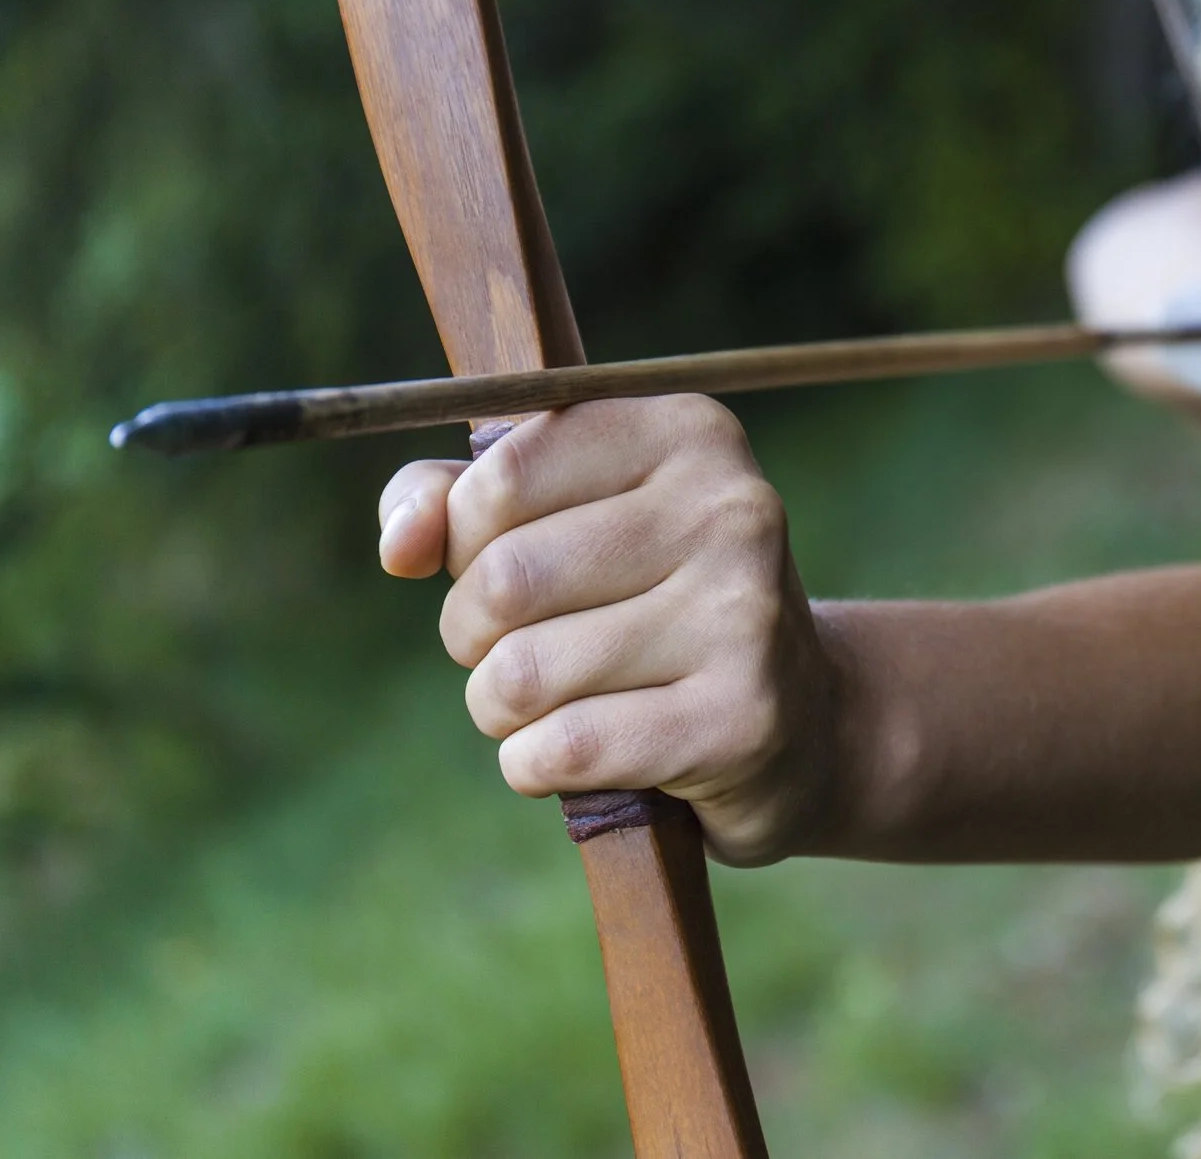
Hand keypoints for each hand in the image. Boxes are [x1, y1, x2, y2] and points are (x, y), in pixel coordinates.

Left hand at [375, 397, 836, 863]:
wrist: (800, 724)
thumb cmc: (649, 606)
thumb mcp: (565, 522)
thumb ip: (456, 503)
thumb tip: (401, 543)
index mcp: (689, 434)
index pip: (497, 480)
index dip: (464, 541)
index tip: (504, 561)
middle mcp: (731, 510)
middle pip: (502, 581)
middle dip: (473, 636)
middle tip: (524, 649)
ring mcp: (746, 615)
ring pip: (520, 675)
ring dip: (502, 711)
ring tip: (558, 704)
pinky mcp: (741, 718)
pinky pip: (561, 751)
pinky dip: (534, 767)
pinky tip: (583, 757)